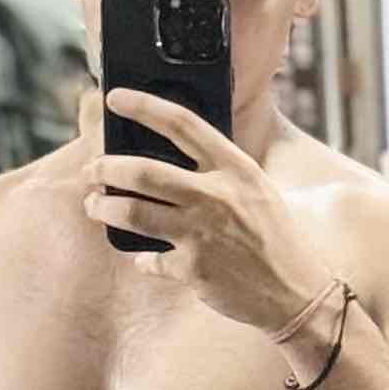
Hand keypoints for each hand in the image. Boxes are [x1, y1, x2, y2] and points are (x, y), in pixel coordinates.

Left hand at [83, 88, 333, 334]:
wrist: (295, 291)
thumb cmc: (275, 237)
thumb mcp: (257, 189)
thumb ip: (221, 171)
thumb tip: (174, 156)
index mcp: (235, 168)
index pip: (183, 124)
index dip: (144, 107)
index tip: (115, 98)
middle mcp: (216, 196)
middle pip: (143, 171)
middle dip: (106, 167)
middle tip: (92, 169)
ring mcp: (202, 233)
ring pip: (133, 212)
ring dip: (103, 207)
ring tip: (94, 205)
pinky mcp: (192, 269)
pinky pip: (150, 259)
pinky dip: (143, 260)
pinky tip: (144, 259)